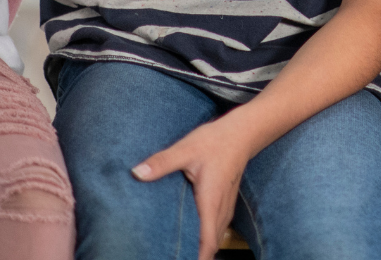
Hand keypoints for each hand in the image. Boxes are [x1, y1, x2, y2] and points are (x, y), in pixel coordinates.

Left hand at [131, 116, 259, 259]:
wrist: (243, 132)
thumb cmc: (217, 141)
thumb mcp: (186, 148)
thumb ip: (162, 162)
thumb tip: (137, 173)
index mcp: (210, 201)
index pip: (208, 241)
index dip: (198, 257)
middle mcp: (221, 208)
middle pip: (212, 244)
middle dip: (197, 256)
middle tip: (173, 257)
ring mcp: (226, 206)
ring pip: (216, 237)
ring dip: (202, 247)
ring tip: (180, 252)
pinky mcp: (226, 201)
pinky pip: (218, 228)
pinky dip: (207, 238)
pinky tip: (194, 236)